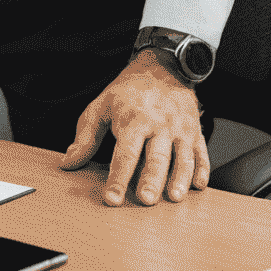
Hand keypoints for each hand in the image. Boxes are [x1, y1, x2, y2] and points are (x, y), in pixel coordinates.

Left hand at [59, 50, 210, 205]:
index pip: (124, 154)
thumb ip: (86, 138)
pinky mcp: (196, 133)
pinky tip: (198, 187)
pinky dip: (202, 171)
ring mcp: (181, 130)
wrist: (162, 69)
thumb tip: (68, 163)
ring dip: (179, 179)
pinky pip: (201, 154)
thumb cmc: (127, 93)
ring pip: (182, 158)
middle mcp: (159, 126)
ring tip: (174, 199)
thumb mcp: (101, 107)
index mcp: (134, 120)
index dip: (117, 178)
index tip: (111, 199)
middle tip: (146, 201)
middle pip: (156, 157)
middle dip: (151, 180)